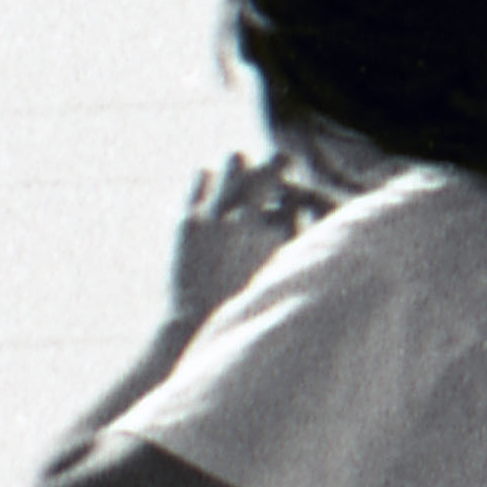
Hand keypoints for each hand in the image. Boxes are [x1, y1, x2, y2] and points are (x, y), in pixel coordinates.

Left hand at [163, 153, 318, 332]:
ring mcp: (217, 216)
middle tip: (279, 164)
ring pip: (234, 161)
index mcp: (280, 236)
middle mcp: (252, 219)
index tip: (290, 194)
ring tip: (237, 171)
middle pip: (273, 167)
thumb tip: (297, 216)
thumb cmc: (241, 304)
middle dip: (277, 166)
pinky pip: (201, 175)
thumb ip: (290, 242)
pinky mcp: (188, 218)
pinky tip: (209, 190)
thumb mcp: (276, 276)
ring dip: (238, 167)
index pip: (297, 193)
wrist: (196, 325)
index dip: (296, 191)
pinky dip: (207, 179)